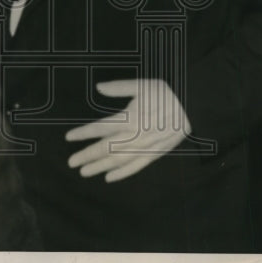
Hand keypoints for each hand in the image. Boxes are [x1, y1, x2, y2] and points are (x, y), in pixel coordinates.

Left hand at [65, 78, 190, 182]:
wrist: (192, 106)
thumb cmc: (166, 93)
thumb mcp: (142, 84)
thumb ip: (119, 87)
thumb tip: (98, 87)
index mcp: (130, 117)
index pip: (100, 127)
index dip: (83, 133)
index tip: (69, 137)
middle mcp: (135, 135)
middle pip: (106, 148)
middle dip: (87, 155)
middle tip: (71, 162)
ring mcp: (145, 147)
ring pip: (118, 161)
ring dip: (99, 167)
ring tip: (85, 172)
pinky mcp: (155, 154)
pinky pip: (136, 167)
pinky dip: (122, 174)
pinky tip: (109, 178)